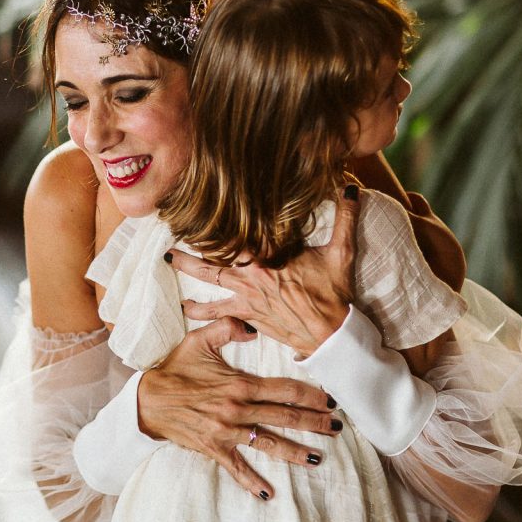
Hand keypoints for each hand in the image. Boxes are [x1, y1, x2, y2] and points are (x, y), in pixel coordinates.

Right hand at [137, 316, 341, 499]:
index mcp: (240, 384)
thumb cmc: (176, 369)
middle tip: (337, 428)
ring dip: (296, 452)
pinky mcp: (214, 448)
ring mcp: (227, 432)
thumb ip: (228, 328)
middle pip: (285, 417)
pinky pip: (237, 468)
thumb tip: (253, 326)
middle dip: (314, 423)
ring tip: (319, 459)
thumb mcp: (200, 341)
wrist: (148, 400)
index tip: (330, 399)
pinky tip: (269, 493)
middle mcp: (238, 410)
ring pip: (269, 444)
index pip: (285, 389)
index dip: (311, 395)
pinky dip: (252, 482)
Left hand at [168, 184, 360, 357]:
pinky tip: (185, 309)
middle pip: (214, 255)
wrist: (330, 333)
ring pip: (209, 280)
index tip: (203, 206)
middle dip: (192, 246)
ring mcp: (246, 295)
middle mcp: (252, 274)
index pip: (239, 233)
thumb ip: (346, 218)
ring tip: (169, 263)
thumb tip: (352, 187)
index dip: (221, 220)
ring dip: (187, 271)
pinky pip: (216, 312)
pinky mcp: (247, 314)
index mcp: (269, 255)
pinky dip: (200, 311)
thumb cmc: (334, 294)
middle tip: (172, 237)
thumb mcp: (341, 253)